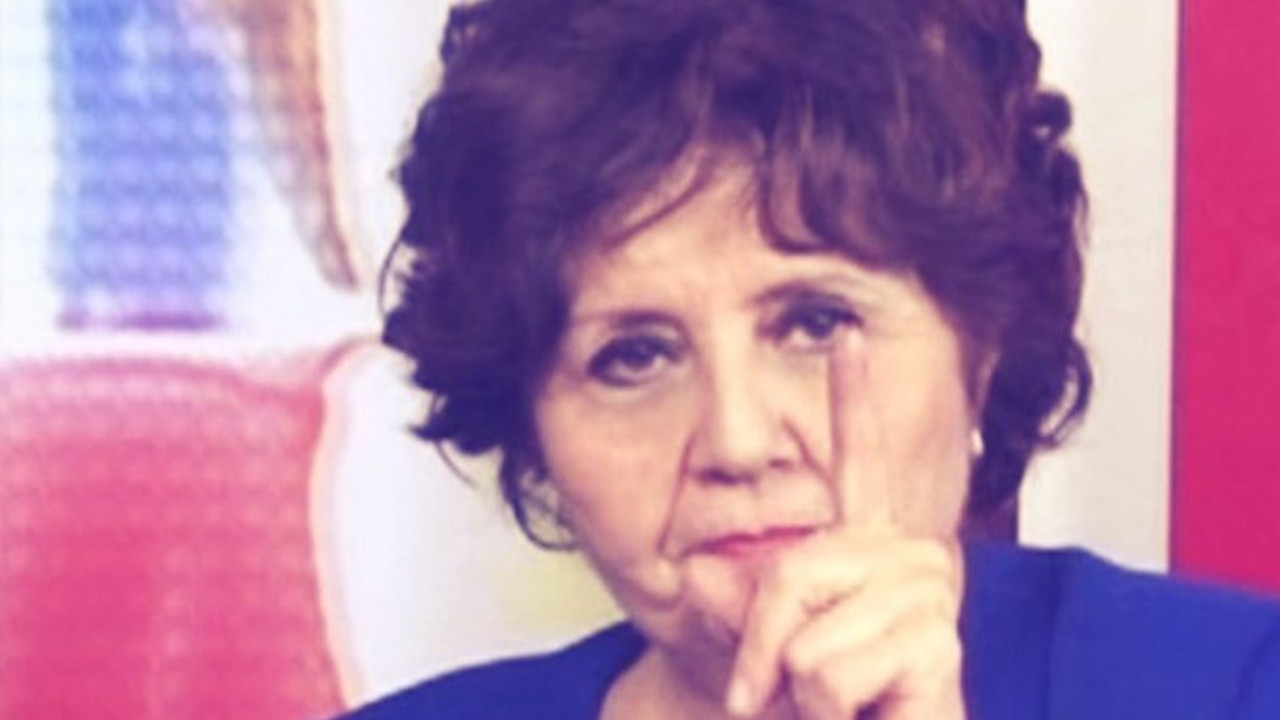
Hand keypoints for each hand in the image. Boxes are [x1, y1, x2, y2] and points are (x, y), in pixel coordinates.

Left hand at [687, 334, 966, 719]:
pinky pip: (826, 670)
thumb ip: (734, 608)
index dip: (853, 400)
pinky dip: (824, 711)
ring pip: (802, 634)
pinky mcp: (935, 645)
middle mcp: (904, 555)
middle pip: (789, 573)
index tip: (851, 337)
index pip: (859, 460)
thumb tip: (700, 576)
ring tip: (842, 702)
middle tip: (783, 692)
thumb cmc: (828, 708)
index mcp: (866, 543)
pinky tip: (866, 713)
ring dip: (798, 689)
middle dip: (763, 647)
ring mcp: (925, 596)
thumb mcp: (765, 654)